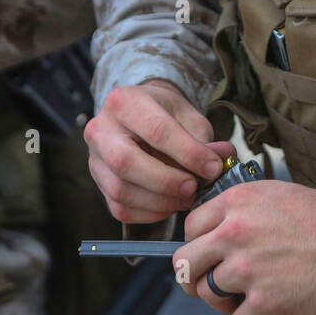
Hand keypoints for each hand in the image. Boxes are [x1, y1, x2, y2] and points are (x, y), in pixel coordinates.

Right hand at [85, 79, 235, 223]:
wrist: (140, 116)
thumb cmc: (166, 115)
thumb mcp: (187, 116)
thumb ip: (203, 139)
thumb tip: (220, 162)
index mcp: (124, 102)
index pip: (156, 131)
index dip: (188, 153)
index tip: (213, 167)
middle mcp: (100, 129)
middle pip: (126, 162)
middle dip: (166, 181)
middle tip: (194, 188)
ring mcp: (94, 159)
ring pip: (121, 190)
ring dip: (160, 201)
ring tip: (187, 197)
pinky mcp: (98, 183)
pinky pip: (121, 208)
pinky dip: (151, 213)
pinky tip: (171, 204)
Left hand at [173, 180, 315, 314]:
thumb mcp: (278, 195)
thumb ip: (245, 209)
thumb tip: (223, 227)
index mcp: (237, 203)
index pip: (190, 227)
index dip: (197, 244)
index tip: (207, 256)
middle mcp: (234, 234)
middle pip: (186, 262)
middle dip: (196, 276)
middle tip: (210, 283)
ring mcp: (246, 270)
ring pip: (206, 294)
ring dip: (220, 304)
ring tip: (239, 305)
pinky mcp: (263, 303)